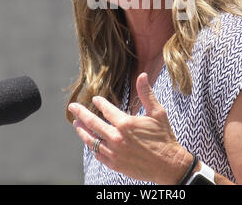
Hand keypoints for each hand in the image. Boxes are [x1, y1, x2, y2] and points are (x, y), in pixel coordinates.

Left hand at [68, 72, 191, 183]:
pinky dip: (92, 146)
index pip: (106, 109)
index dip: (99, 103)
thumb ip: (146, 93)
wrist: (169, 165)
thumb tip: (142, 75)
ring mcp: (114, 152)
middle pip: (92, 123)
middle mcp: (117, 138)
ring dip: (82, 130)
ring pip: (92, 140)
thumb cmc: (164, 137)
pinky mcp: (115, 164)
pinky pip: (98, 154)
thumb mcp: (157, 112)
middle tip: (72, 107)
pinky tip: (89, 141)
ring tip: (76, 124)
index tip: (95, 99)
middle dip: (81, 113)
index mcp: (126, 123)